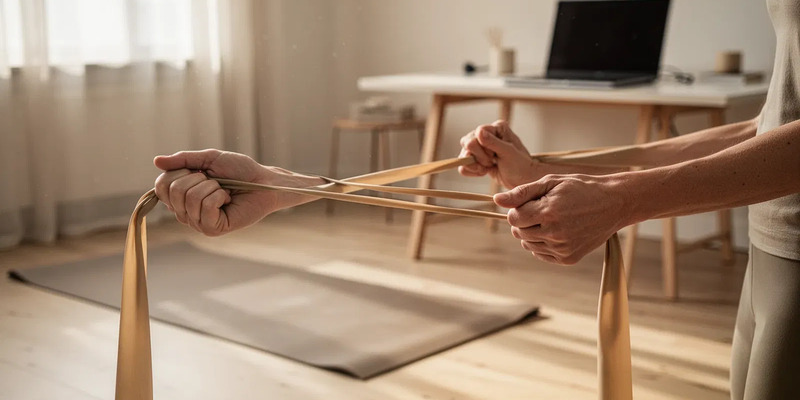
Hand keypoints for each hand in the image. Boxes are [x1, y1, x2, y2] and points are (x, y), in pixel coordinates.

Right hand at [153, 149, 277, 235]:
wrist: (263, 181)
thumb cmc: (239, 170)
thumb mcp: (209, 158)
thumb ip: (183, 160)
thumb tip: (156, 161)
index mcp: (181, 195)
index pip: (160, 185)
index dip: (178, 172)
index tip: (199, 171)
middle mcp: (185, 211)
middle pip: (173, 191)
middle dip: (197, 178)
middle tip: (215, 182)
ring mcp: (198, 222)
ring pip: (190, 199)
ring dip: (212, 187)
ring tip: (223, 191)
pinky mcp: (212, 229)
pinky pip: (205, 207)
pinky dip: (218, 197)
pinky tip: (227, 200)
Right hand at [458, 120, 537, 188]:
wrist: (522, 180)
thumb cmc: (520, 165)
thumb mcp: (509, 153)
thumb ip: (494, 142)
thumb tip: (479, 132)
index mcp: (496, 128)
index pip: (476, 135)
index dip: (483, 149)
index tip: (496, 156)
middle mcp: (485, 134)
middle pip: (466, 143)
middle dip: (479, 157)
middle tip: (492, 161)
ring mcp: (479, 146)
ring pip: (463, 155)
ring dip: (476, 166)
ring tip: (490, 167)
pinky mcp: (475, 158)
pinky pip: (463, 166)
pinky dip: (473, 171)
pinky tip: (485, 171)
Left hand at [494, 173, 631, 263]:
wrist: (614, 204)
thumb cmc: (580, 188)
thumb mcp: (551, 182)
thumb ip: (522, 192)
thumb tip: (497, 200)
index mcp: (549, 212)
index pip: (514, 218)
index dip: (518, 209)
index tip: (530, 203)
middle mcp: (555, 233)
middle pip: (519, 232)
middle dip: (524, 220)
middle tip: (541, 209)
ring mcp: (562, 248)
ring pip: (528, 244)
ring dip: (532, 232)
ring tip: (550, 219)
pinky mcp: (568, 258)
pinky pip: (540, 254)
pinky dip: (542, 243)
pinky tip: (556, 231)